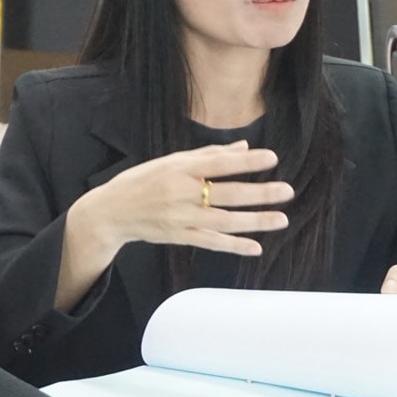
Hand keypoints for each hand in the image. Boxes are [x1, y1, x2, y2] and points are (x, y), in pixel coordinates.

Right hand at [72, 141, 291, 261]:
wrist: (110, 212)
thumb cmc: (140, 182)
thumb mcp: (169, 162)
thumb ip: (206, 155)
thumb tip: (243, 148)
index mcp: (178, 169)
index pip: (218, 164)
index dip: (245, 162)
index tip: (272, 158)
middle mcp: (180, 193)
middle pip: (226, 194)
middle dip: (259, 193)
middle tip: (287, 191)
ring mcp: (180, 218)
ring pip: (224, 221)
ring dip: (254, 221)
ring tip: (281, 219)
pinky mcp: (178, 237)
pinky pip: (210, 243)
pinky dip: (233, 246)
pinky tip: (255, 247)